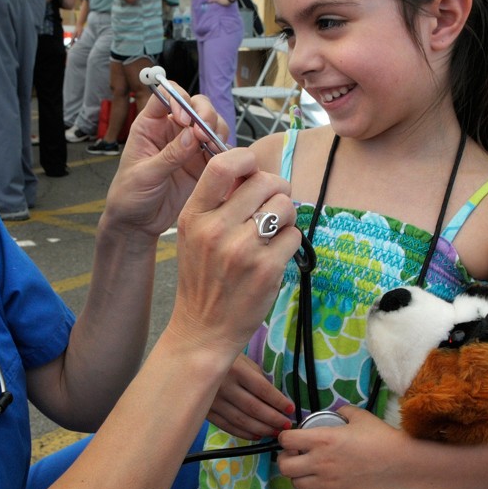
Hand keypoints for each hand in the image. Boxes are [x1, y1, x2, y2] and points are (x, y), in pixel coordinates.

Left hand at [100, 82, 224, 236]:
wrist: (138, 223)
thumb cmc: (129, 195)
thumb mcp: (145, 175)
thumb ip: (168, 155)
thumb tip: (190, 136)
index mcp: (150, 125)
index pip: (166, 95)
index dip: (179, 99)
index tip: (184, 118)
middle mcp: (172, 130)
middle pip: (196, 105)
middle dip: (205, 114)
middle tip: (205, 133)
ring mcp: (189, 145)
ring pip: (212, 124)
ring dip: (217, 130)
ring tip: (214, 147)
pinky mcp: (202, 163)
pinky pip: (220, 149)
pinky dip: (225, 150)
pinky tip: (222, 160)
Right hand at [162, 150, 298, 360]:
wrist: (203, 329)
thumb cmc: (203, 279)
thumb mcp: (194, 235)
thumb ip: (218, 202)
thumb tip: (252, 172)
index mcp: (194, 216)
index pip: (223, 165)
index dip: (247, 159)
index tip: (253, 171)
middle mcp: (215, 229)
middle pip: (264, 181)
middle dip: (276, 189)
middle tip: (272, 205)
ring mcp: (242, 250)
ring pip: (284, 205)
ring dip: (285, 216)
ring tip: (271, 233)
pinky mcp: (267, 269)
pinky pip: (294, 235)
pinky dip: (290, 242)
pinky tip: (275, 255)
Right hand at [208, 354, 294, 439]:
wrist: (195, 363)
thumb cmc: (226, 360)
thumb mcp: (244, 361)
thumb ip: (258, 378)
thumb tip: (274, 401)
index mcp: (236, 369)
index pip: (262, 389)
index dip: (278, 401)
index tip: (290, 409)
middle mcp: (223, 385)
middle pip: (253, 407)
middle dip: (273, 419)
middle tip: (286, 425)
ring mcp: (212, 400)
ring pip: (241, 420)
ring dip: (261, 429)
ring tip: (275, 432)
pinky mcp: (205, 411)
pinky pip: (227, 426)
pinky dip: (244, 433)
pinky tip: (257, 435)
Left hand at [277, 407, 409, 488]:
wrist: (399, 462)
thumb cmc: (379, 436)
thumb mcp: (358, 416)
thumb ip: (341, 411)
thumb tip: (334, 411)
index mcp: (322, 439)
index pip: (286, 440)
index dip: (285, 437)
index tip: (292, 437)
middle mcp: (320, 462)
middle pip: (284, 466)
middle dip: (285, 458)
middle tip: (295, 454)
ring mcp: (327, 481)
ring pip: (295, 483)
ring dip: (297, 474)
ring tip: (307, 468)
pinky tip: (318, 481)